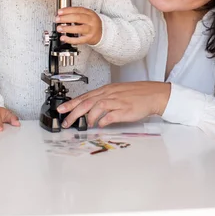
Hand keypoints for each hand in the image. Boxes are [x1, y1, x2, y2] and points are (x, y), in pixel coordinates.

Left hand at [55, 7, 102, 45]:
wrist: (101, 33)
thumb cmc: (91, 23)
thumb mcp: (87, 15)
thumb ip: (76, 13)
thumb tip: (62, 14)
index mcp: (90, 13)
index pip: (78, 10)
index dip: (68, 10)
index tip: (59, 12)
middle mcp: (91, 21)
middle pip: (78, 18)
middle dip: (66, 18)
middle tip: (58, 19)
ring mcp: (90, 30)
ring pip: (79, 29)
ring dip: (67, 28)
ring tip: (59, 28)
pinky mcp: (89, 39)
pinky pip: (79, 40)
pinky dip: (70, 39)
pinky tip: (63, 38)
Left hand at [56, 82, 171, 127]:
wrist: (153, 94)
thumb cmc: (136, 94)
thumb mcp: (116, 93)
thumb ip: (104, 101)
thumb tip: (92, 110)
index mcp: (106, 90)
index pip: (85, 97)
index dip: (71, 103)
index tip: (61, 110)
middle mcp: (109, 94)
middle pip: (87, 102)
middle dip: (73, 113)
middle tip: (66, 122)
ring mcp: (117, 101)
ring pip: (97, 107)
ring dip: (89, 117)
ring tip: (85, 125)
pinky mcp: (125, 110)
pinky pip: (111, 115)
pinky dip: (104, 120)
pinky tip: (101, 125)